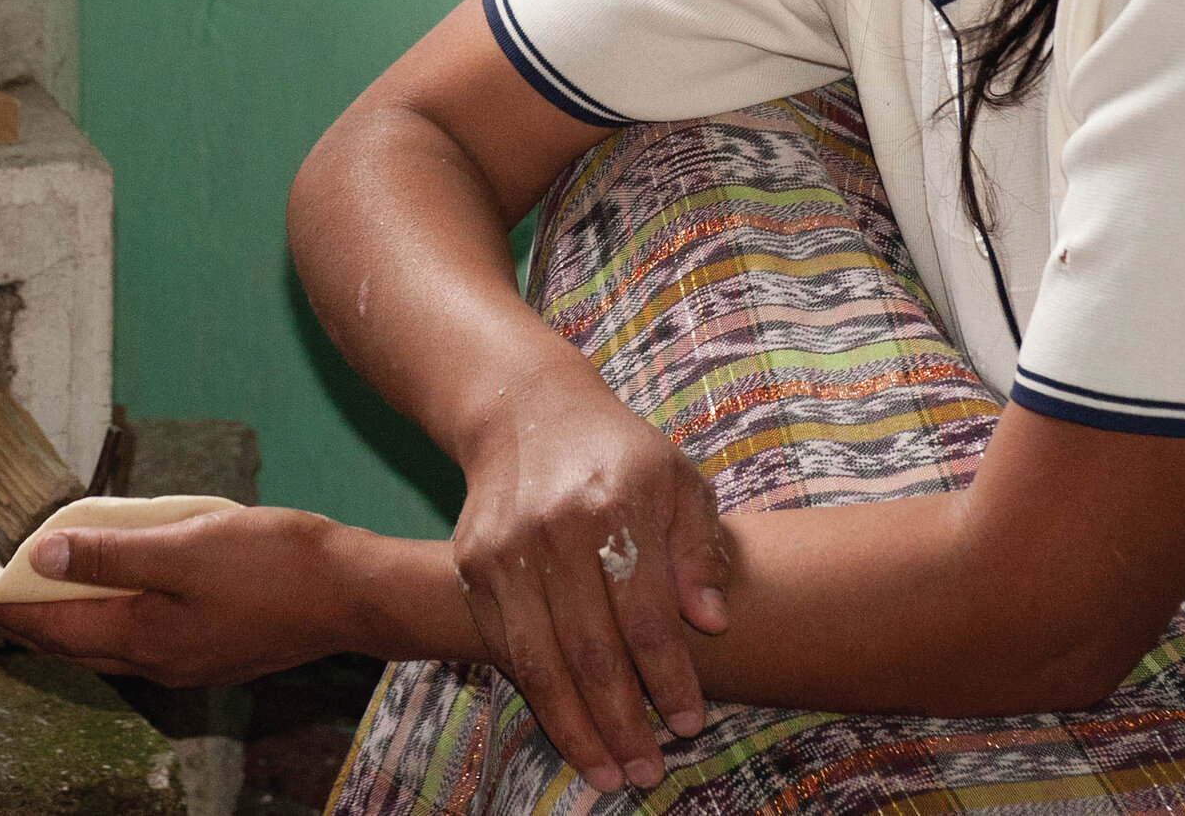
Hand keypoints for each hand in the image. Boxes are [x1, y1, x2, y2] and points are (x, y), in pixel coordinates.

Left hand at [0, 506, 355, 686]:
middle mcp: (158, 662)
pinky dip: (109, 614)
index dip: (8, 606)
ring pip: (105, 642)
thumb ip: (110, 552)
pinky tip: (116, 589)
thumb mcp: (183, 545)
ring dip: (68, 618)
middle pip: (73, 643)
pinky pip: (138, 637)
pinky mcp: (211, 649)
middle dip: (29, 617)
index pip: (53, 627)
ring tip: (45, 588)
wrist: (350, 593)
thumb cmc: (272, 563)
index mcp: (143, 638)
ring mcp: (187, 661)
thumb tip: (41, 555)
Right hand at [449, 352, 729, 795]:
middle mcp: (555, 529)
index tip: (688, 725)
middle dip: (622, 724)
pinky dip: (535, 694)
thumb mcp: (677, 481)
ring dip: (574, 729)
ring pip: (540, 662)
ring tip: (606, 773)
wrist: (526, 411)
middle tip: (647, 772)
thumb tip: (712, 622)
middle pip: (591, 651)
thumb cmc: (619, 455)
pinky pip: (504, 646)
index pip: (646, 616)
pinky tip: (565, 726)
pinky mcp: (472, 563)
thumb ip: (699, 550)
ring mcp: (506, 549)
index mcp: (616, 505)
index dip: (670, 679)